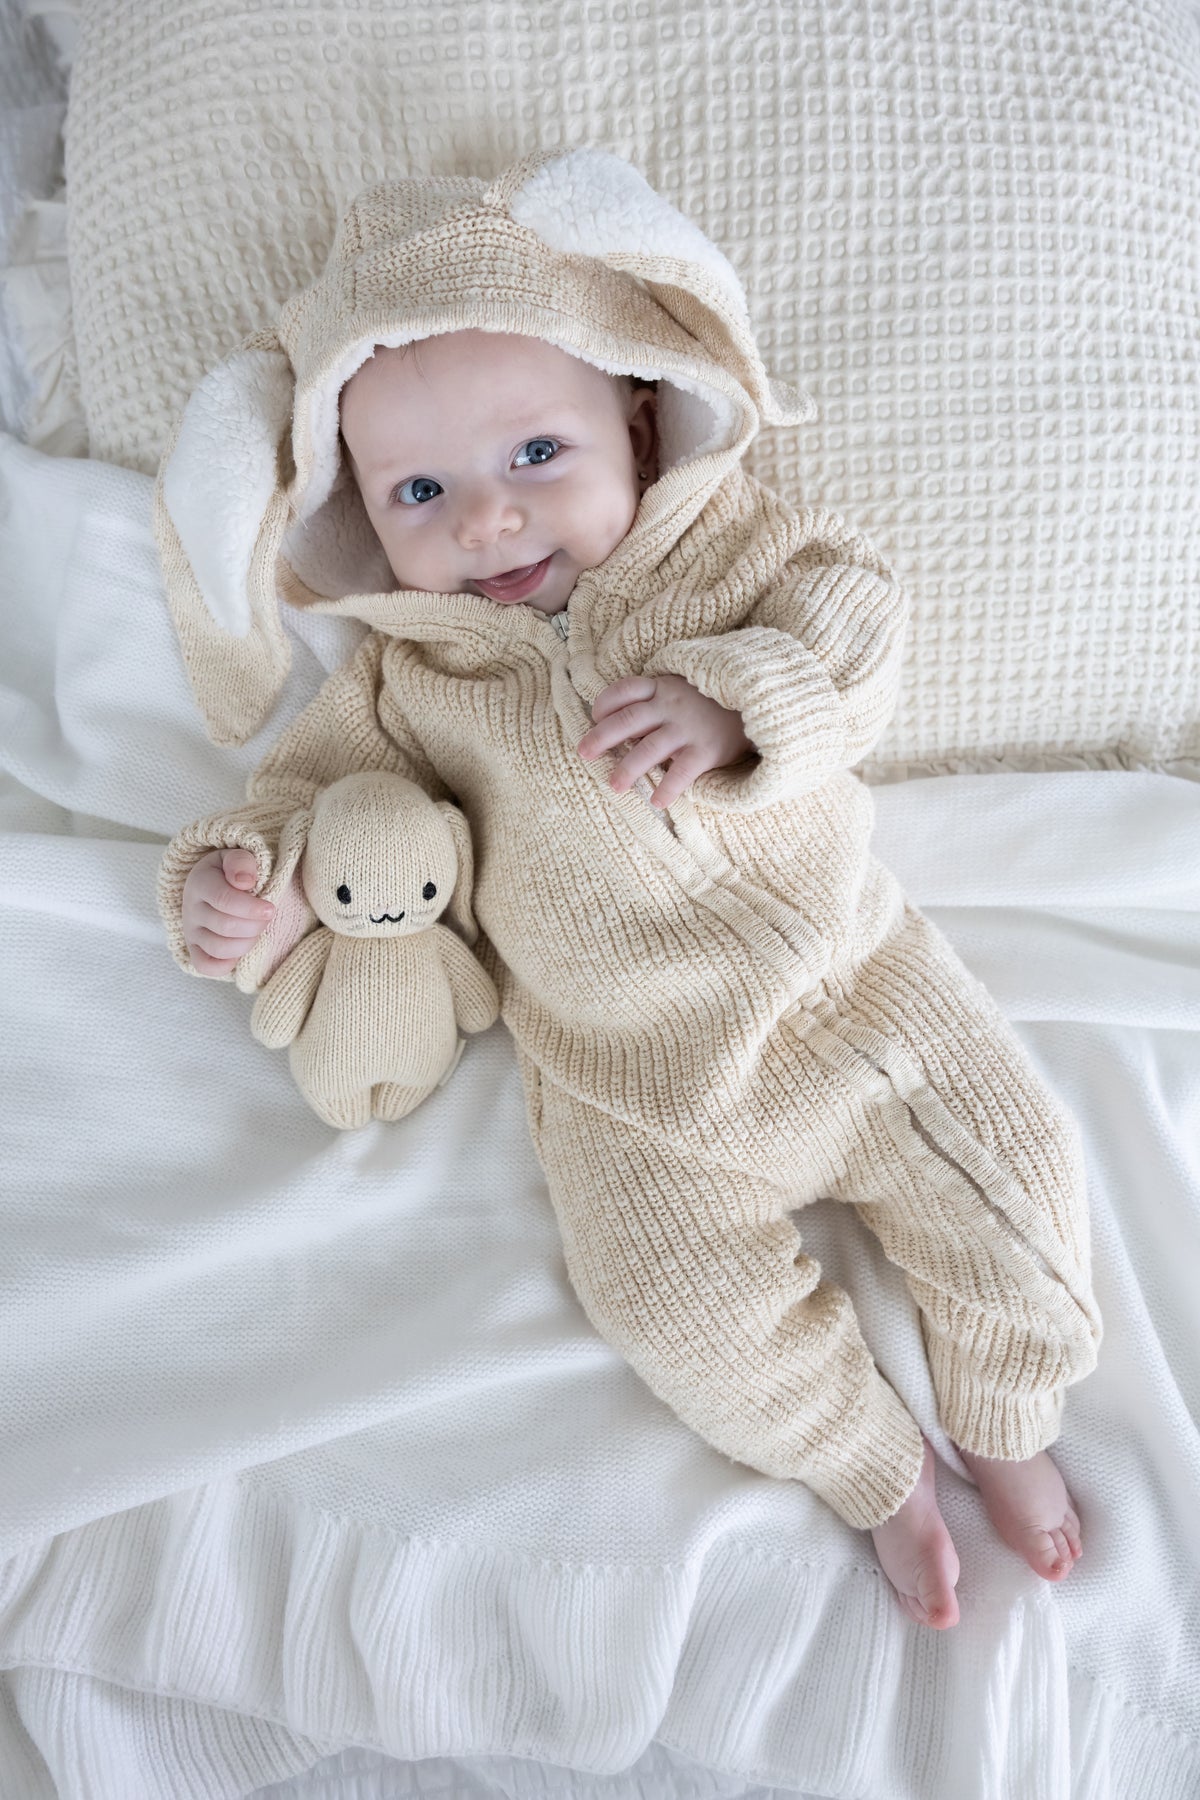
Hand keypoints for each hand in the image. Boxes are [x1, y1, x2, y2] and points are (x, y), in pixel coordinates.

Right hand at [181, 847, 274, 976]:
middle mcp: (191, 909)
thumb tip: (245, 881)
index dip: (251, 908)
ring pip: (219, 948)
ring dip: (247, 942)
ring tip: (256, 930)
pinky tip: (240, 948)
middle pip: (226, 926)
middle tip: (267, 917)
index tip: (271, 908)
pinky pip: (206, 966)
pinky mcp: (194, 949)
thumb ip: (242, 862)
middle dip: (255, 925)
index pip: (224, 900)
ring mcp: (191, 931)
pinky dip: (227, 963)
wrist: (214, 883)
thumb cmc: (232, 871)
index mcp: (200, 882)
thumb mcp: (237, 856)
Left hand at [577, 673, 755, 808]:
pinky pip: (682, 772)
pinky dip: (668, 788)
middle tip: (583, 753)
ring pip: (648, 749)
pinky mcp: (706, 750)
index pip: (624, 690)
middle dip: (601, 737)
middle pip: (627, 720)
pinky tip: (657, 803)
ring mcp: (688, 728)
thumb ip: (656, 700)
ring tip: (613, 785)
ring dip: (627, 768)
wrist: (761, 703)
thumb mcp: (684, 688)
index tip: (594, 717)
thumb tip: (624, 727)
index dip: (604, 704)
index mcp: (663, 687)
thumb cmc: (714, 702)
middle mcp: (671, 706)